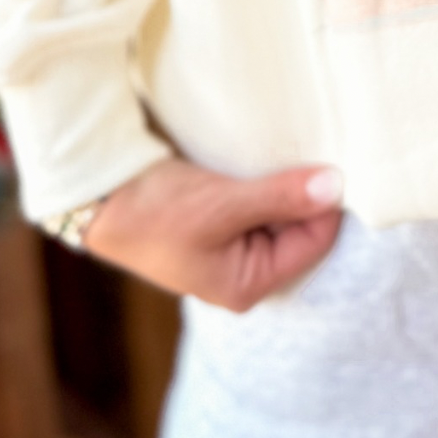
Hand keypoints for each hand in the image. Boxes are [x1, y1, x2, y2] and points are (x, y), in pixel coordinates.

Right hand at [82, 156, 344, 311]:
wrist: (101, 193)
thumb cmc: (157, 210)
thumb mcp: (224, 204)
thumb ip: (282, 198)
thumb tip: (336, 187)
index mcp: (248, 285)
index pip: (314, 241)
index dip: (325, 202)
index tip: (332, 161)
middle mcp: (244, 273)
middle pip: (300, 228)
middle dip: (305, 194)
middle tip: (312, 152)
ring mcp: (232, 248)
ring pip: (282, 212)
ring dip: (285, 185)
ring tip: (287, 153)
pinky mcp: (222, 223)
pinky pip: (261, 202)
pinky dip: (266, 182)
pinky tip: (266, 159)